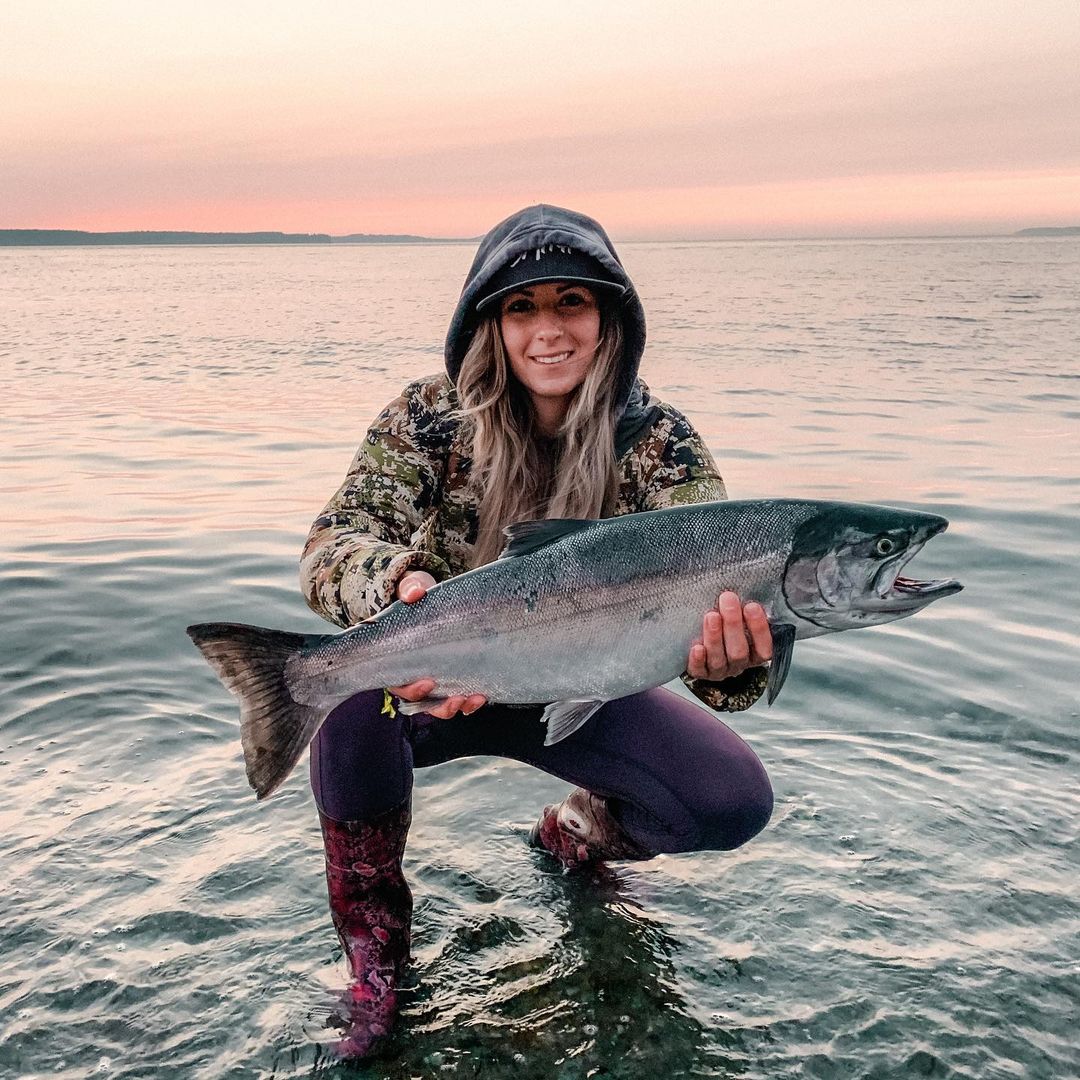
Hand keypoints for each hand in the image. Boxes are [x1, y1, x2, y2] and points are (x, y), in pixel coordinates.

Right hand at [389, 571, 486, 717]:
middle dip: (440, 705)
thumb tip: (415, 594)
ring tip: (475, 699)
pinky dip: (470, 701)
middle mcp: (413, 674)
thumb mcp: (411, 588)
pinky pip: (458, 696)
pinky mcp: (453, 676)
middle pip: (422, 701)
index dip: (412, 689)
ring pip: (440, 705)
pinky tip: (483, 695)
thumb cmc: (416, 595)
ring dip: (457, 707)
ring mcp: (434, 678)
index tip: (428, 682)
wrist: (432, 596)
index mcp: (396, 659)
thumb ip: (410, 590)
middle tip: (457, 698)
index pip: (399, 683)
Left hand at [687, 591, 771, 681]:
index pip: (764, 647)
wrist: (704, 651)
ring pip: (719, 659)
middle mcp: (738, 664)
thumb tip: (745, 582)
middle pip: (739, 651)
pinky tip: (696, 647)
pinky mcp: (700, 673)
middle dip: (733, 624)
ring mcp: (719, 671)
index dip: (759, 629)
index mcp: (754, 653)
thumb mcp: (741, 621)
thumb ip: (744, 610)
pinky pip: (699, 670)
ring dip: (715, 637)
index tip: (752, 605)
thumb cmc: (727, 629)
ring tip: (711, 615)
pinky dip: (698, 660)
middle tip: (728, 599)